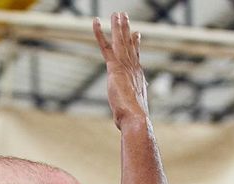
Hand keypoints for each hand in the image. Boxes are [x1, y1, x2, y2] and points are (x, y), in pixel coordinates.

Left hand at [93, 13, 148, 130]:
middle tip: (125, 16)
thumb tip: (129, 120)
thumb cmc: (133, 120)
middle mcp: (133, 68)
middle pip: (130, 44)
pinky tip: (95, 21)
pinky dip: (100, 33)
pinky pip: (105, 45)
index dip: (136, 44)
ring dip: (118, 26)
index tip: (137, 34)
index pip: (136, 57)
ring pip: (121, 41)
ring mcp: (124, 66)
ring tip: (117, 13)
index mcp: (138, 77)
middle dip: (127, 30)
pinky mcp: (114, 67)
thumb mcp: (131, 112)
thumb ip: (128, 110)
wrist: (136, 118)